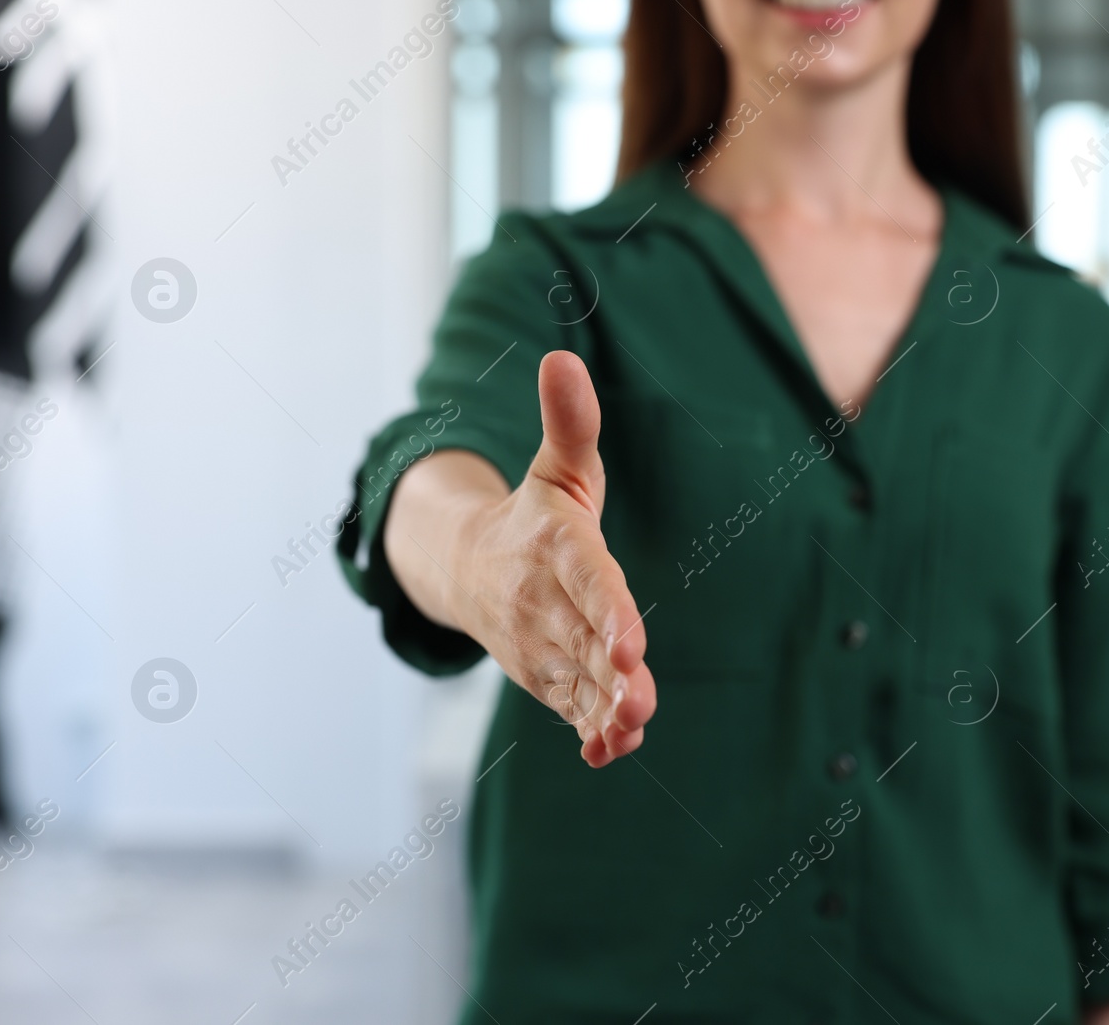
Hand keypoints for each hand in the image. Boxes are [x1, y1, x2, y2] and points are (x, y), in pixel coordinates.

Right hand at [447, 351, 655, 766]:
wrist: (467, 566)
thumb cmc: (535, 513)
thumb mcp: (558, 466)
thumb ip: (571, 422)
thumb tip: (562, 355)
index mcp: (555, 549)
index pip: (587, 582)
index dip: (609, 614)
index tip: (631, 644)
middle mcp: (544, 602)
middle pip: (584, 643)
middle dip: (611, 676)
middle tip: (640, 702)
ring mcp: (542, 645)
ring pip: (577, 683)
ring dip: (602, 710)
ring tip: (630, 731)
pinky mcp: (546, 676)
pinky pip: (567, 708)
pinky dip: (587, 732)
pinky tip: (610, 753)